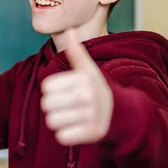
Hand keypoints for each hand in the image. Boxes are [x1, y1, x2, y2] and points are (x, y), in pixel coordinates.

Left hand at [41, 29, 112, 145]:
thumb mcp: (87, 70)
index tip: (66, 91)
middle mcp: (88, 96)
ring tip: (71, 117)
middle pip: (46, 104)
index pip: (46, 87)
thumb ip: (76, 52)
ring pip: (52, 121)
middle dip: (53, 106)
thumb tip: (69, 30)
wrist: (121, 113)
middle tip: (67, 106)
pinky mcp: (93, 134)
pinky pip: (62, 137)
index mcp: (82, 79)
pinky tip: (76, 128)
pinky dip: (66, 135)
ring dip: (58, 121)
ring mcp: (91, 115)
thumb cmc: (96, 89)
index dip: (52, 90)